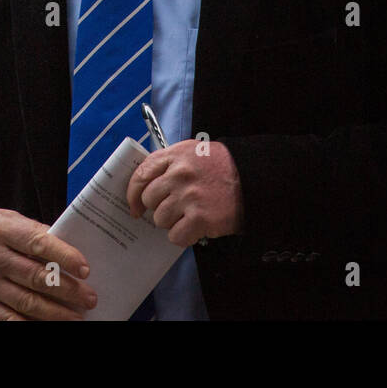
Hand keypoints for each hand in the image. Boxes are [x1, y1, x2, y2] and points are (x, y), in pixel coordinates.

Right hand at [0, 206, 96, 319]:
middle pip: (36, 277)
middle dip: (67, 290)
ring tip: (75, 316)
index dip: (64, 256)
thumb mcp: (0, 217)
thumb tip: (63, 245)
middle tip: (88, 298)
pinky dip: (28, 323)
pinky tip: (45, 324)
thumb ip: (30, 231)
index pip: (39, 243)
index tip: (84, 268)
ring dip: (55, 312)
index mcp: (1, 229)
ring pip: (25, 301)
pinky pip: (6, 317)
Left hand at [126, 140, 243, 245]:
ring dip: (172, 222)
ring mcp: (189, 197)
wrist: (253, 179)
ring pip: (160, 219)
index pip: (141, 174)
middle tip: (174, 208)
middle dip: (159, 207)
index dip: (133, 193)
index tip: (134, 205)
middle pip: (149, 199)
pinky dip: (183, 236)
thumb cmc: (222, 167)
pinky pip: (175, 236)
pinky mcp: (200, 218)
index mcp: (176, 156)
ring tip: (188, 216)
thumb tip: (146, 182)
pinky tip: (194, 228)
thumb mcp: (195, 151)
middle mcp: (179, 174)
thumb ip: (170, 162)